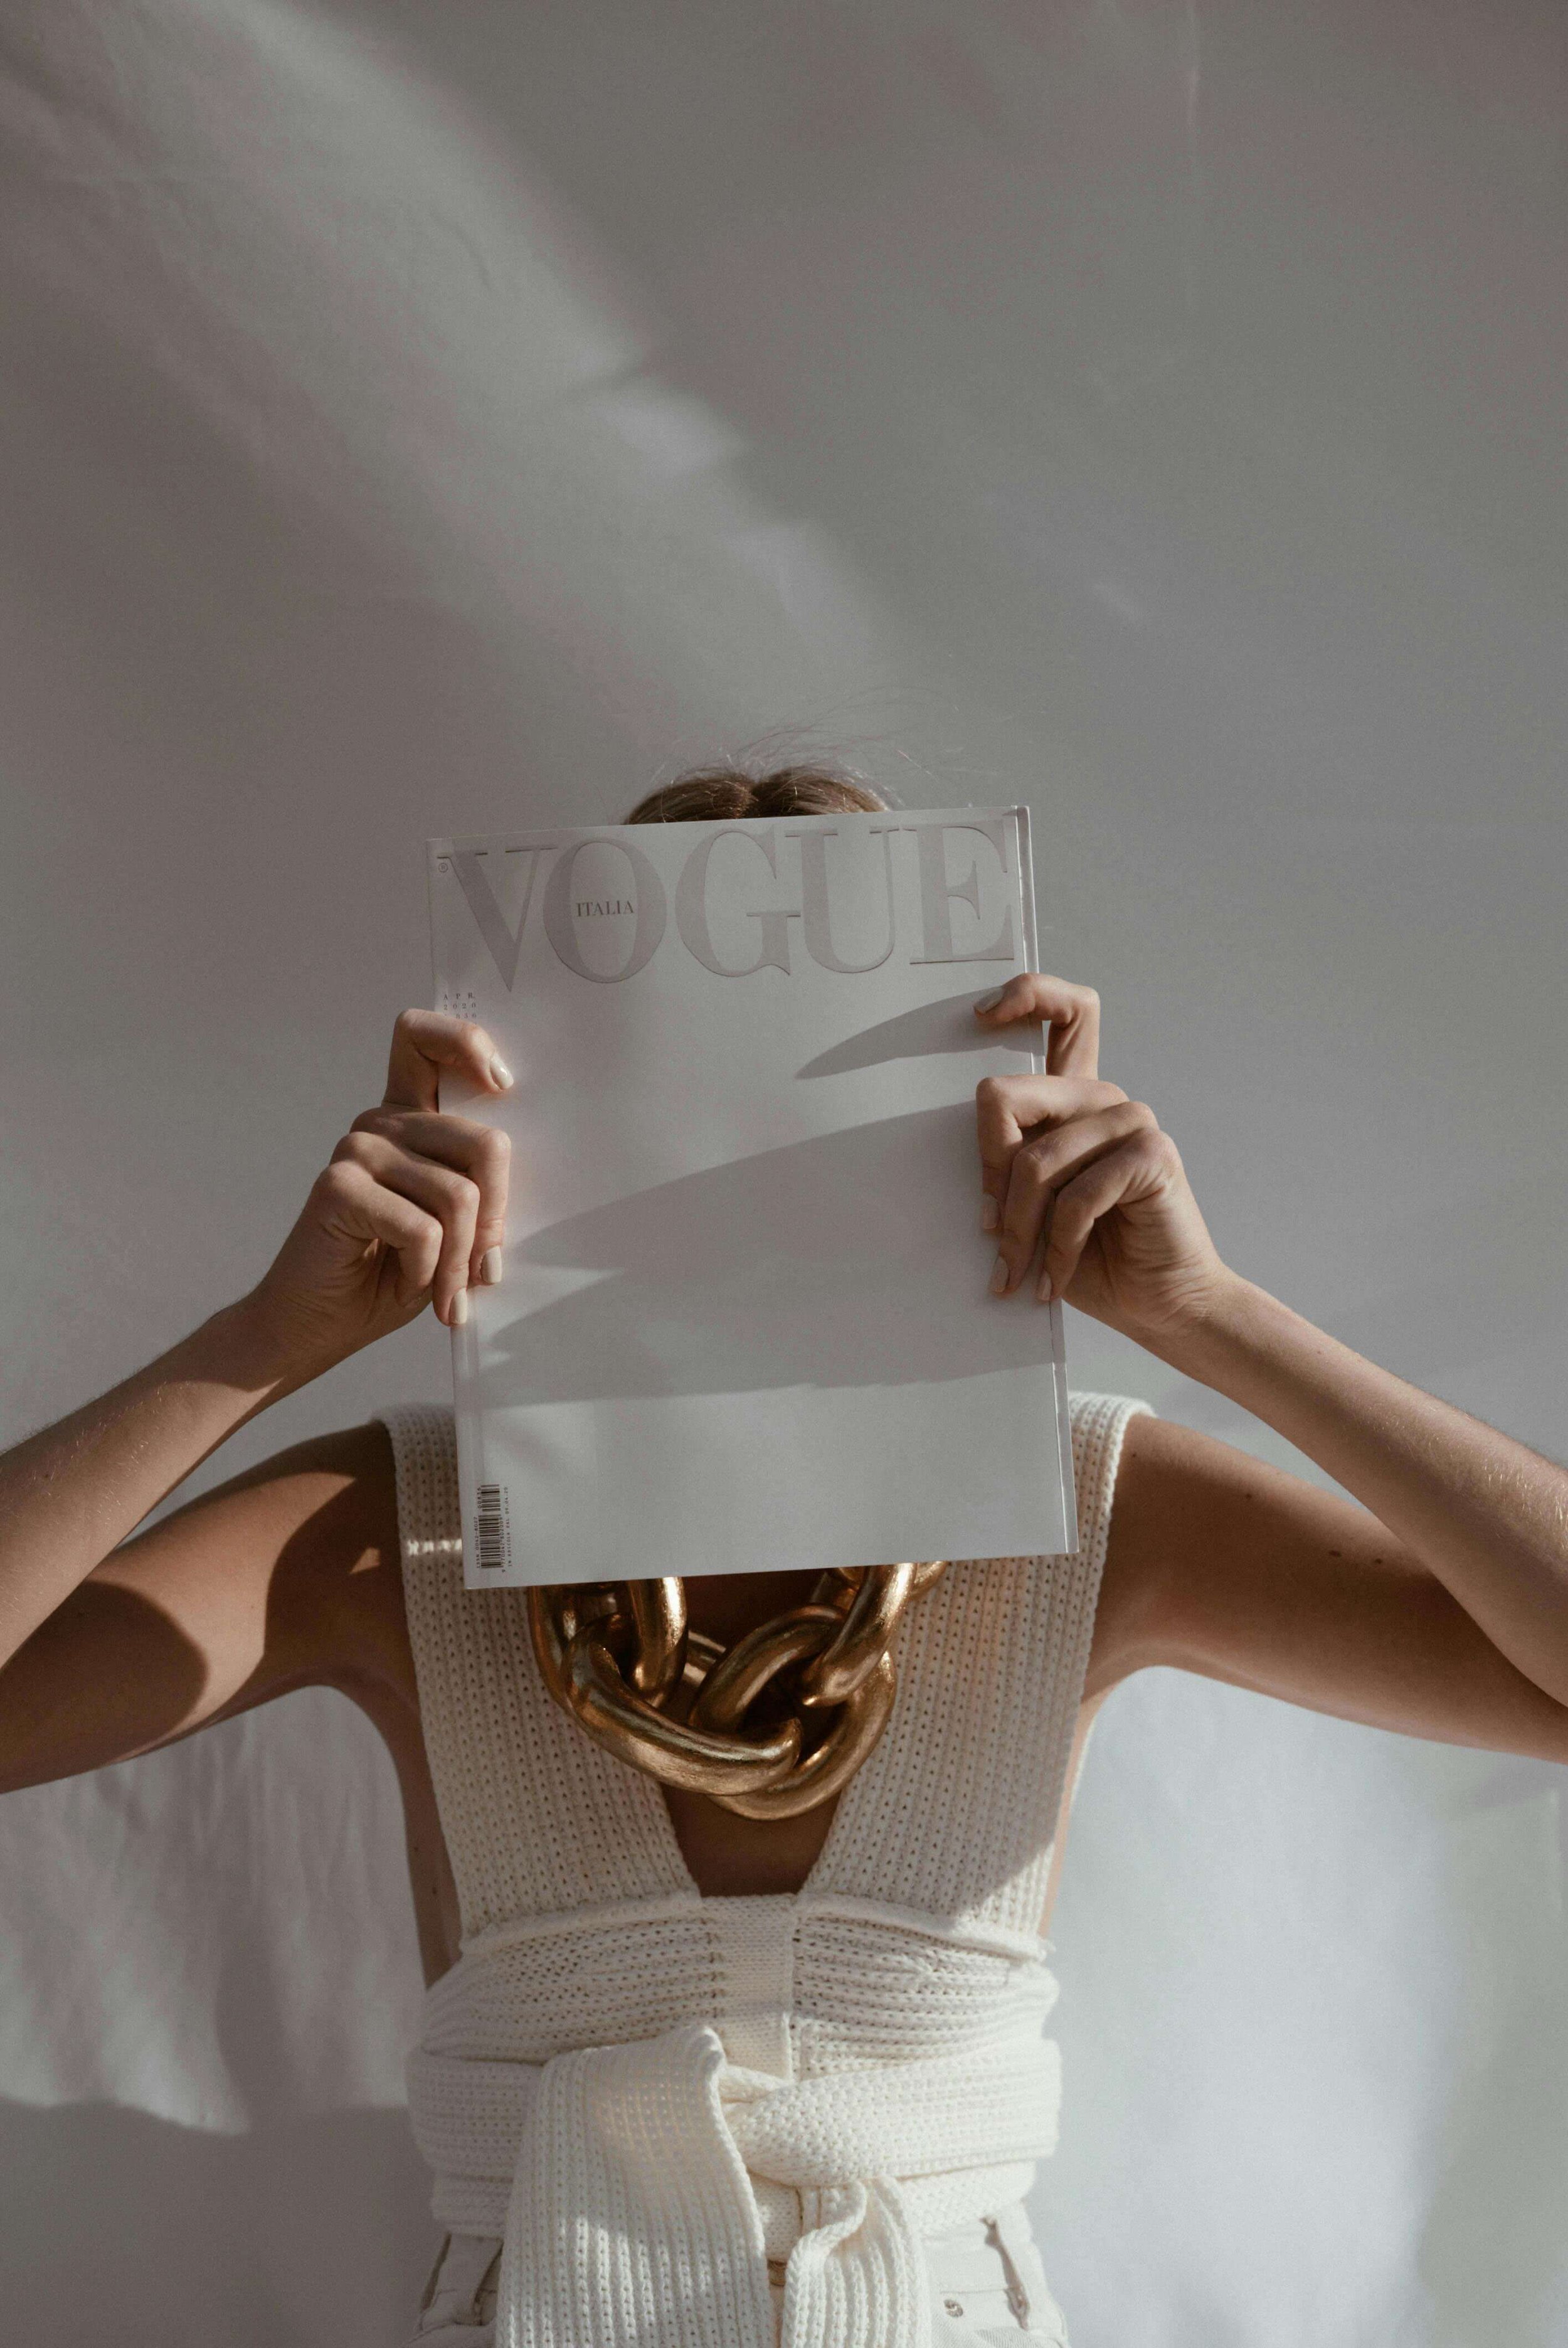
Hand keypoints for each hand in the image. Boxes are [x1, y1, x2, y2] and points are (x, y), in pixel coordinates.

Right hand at [242, 1011, 513, 1376]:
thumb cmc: (391, 1276)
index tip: (502, 1084)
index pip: (427, 1039)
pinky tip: (408, 1282)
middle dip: (497, 1218)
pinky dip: (429, 1270)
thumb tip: (520, 1196)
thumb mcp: (452, 1232)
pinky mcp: (339, 1186)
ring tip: (451, 1295)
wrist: (317, 1327)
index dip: (468, 1044)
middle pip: (483, 1143)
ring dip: (462, 1261)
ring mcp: (357, 1148)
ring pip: (458, 1195)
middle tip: (486, 1268)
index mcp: (410, 1117)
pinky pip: (422, 1228)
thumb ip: (479, 1196)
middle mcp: (381, 1122)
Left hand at [973, 975, 1229, 1340]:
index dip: (1024, 995)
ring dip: (1019, 1230)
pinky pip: (1075, 1195)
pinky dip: (1057, 1247)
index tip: (981, 1015)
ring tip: (1018, 1273)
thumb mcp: (1034, 1207)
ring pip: (1035, 1160)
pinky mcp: (1152, 1155)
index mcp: (1075, 1099)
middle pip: (1010, 1096)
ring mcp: (1132, 1122)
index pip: (1063, 1011)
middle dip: (988, 1172)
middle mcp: (1104, 1100)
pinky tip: (1055, 1278)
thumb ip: (1010, 1166)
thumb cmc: (1092, 1258)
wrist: (1159, 1306)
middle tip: (991, 1230)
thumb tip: (966, 1159)